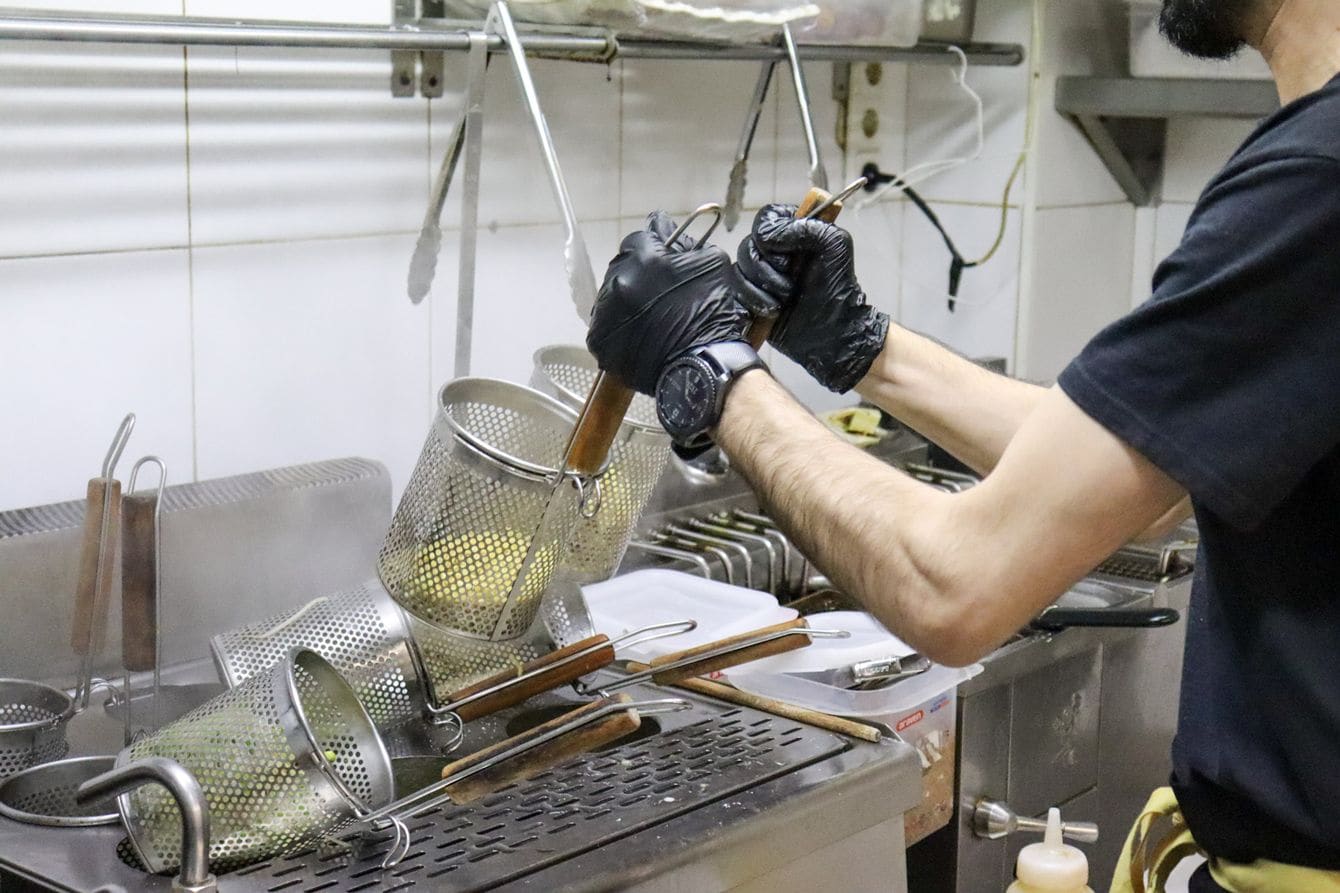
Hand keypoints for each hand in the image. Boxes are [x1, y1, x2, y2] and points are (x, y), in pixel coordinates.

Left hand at [587, 211, 751, 394]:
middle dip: (637, 274)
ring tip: (650, 318)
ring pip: (610, 297)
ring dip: (625, 302)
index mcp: (644, 258)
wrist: (703, 366)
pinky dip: (619, 328)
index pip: (638, 240)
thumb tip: (662, 224)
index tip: (663, 264)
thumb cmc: (711, 313)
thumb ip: (685, 242)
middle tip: (658, 294)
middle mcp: (618, 282)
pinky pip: (605, 326)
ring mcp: (605, 314)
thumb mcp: (710, 264)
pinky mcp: (600, 342)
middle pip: (621, 267)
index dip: (653, 251)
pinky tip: (639, 335)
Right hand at [737, 203, 888, 392]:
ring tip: (782, 301)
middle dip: (767, 269)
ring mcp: (759, 274)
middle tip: (790, 284)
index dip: (771, 238)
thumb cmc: (837, 288)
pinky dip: (751, 301)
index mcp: (792, 230)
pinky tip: (771, 310)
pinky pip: (733, 291)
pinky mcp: (749, 296)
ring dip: (761, 288)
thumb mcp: (834, 244)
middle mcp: (772, 250)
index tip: (790, 258)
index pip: (765, 218)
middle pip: (748, 246)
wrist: (830, 332)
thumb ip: (807, 225)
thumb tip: (770, 234)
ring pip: (738, 269)